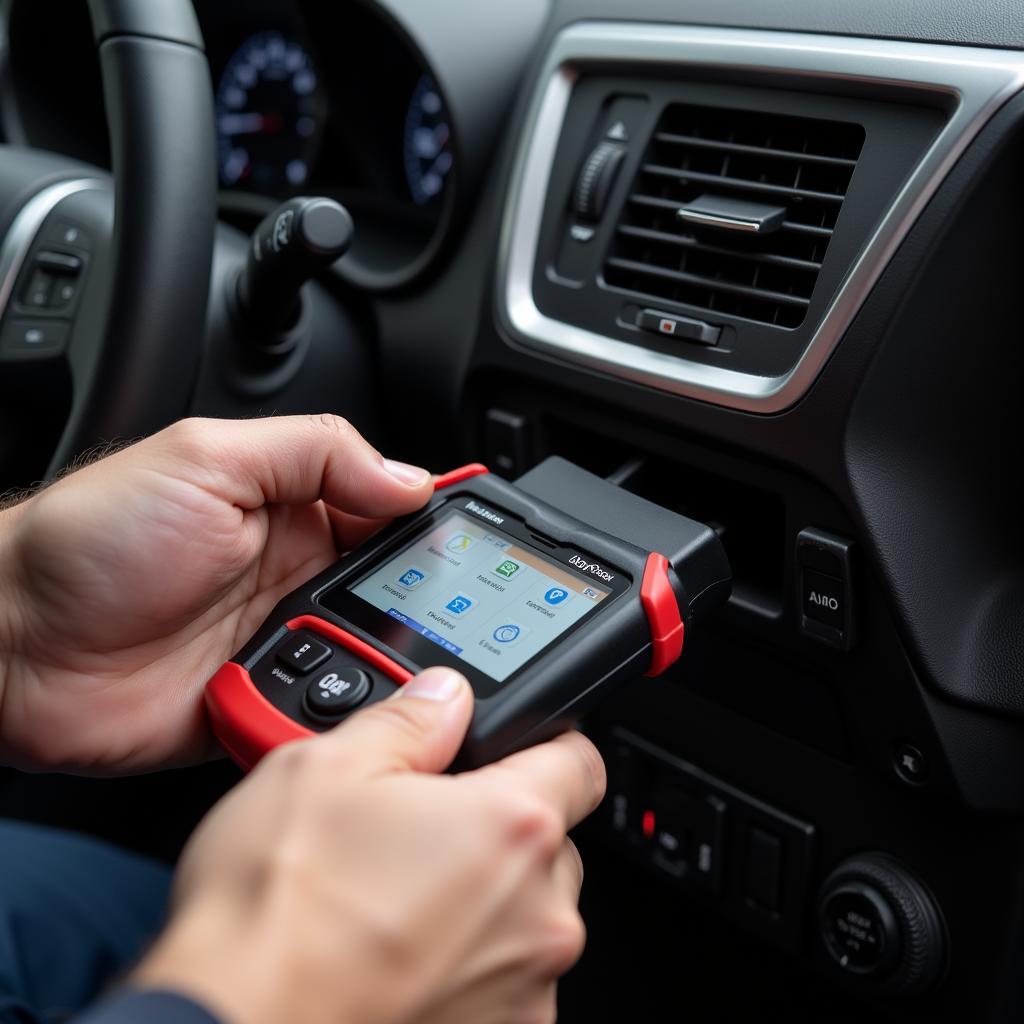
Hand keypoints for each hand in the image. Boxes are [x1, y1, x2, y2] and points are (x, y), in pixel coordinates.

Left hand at [0, 415, 433, 772]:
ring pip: (374, 657)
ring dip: (384, 661)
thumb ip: (315, 452)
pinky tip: (343, 704)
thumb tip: (410, 478)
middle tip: (448, 615)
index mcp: (292, 507)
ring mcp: (282, 642)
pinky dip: (342, 713)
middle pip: (397, 590)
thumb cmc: (88, 542)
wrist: (10, 646)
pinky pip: (328, 712)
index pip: (392, 510)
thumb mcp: (205, 458)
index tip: (477, 543)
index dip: (437, 524)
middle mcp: (296, 575)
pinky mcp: (263, 702)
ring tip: (381, 656)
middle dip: (425, 603)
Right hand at [134, 669, 605, 1023]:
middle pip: (548, 842)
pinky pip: (503, 980)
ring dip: (481, 900)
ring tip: (394, 900)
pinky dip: (466, 963)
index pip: (579, 760)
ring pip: (525, 914)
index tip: (512, 751)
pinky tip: (397, 953)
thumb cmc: (274, 916)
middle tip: (421, 831)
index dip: (546, 745)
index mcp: (511, 828)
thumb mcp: (323, 768)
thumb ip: (407, 720)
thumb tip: (443, 697)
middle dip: (497, 829)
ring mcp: (524, 990)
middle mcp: (539, 914)